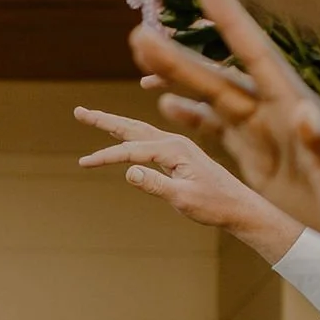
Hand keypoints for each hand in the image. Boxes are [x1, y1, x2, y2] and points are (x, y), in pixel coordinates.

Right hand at [73, 108, 302, 259]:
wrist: (241, 207)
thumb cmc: (215, 206)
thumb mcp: (183, 199)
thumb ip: (155, 184)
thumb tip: (127, 171)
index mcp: (175, 149)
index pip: (131, 150)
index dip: (105, 156)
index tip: (83, 163)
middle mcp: (175, 142)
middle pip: (132, 126)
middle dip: (104, 120)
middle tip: (78, 111)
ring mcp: (178, 146)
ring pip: (139, 130)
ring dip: (115, 124)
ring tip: (93, 118)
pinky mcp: (180, 153)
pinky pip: (148, 139)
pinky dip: (130, 134)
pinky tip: (124, 136)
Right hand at [129, 0, 319, 267]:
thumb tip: (300, 112)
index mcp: (295, 105)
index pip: (257, 57)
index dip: (233, 23)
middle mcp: (276, 111)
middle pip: (219, 76)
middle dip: (180, 56)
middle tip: (139, 36)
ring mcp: (265, 131)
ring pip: (212, 97)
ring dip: (178, 77)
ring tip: (141, 55)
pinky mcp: (259, 156)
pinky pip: (217, 128)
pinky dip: (190, 115)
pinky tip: (164, 103)